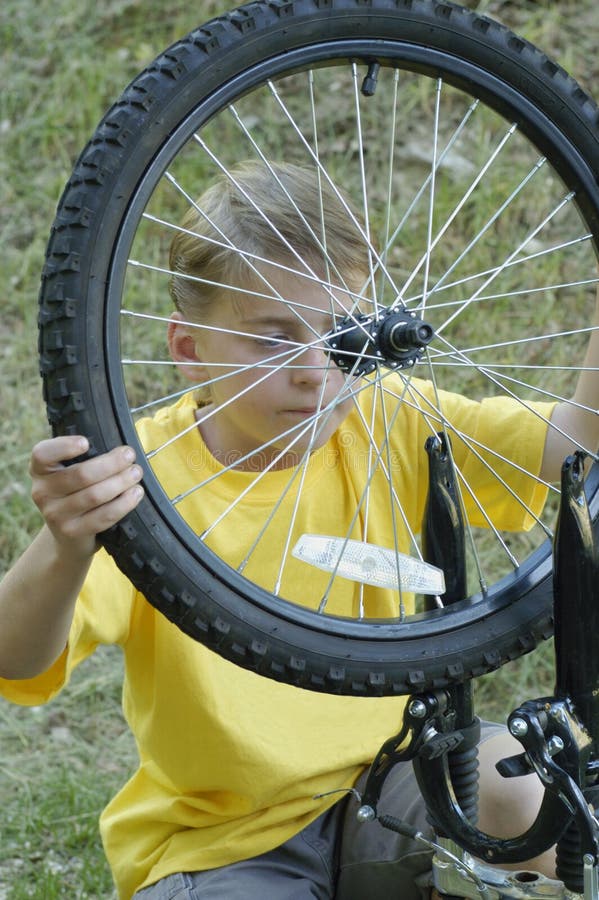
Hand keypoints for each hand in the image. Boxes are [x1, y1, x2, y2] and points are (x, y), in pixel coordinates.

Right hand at [29, 436, 143, 558]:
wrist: (69, 534)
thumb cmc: (75, 492)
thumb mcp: (69, 472)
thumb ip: (84, 458)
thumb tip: (120, 449)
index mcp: (40, 470)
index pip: (43, 454)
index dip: (64, 447)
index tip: (86, 443)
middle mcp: (42, 492)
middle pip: (81, 474)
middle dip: (111, 463)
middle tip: (130, 456)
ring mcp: (55, 514)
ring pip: (94, 495)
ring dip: (121, 482)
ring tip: (136, 473)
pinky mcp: (71, 532)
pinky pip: (103, 516)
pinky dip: (124, 503)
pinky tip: (136, 493)